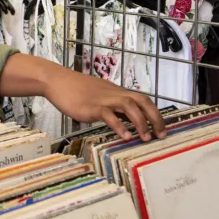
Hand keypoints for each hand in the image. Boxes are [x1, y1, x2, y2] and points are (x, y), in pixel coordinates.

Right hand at [44, 67, 166, 141]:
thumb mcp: (99, 96)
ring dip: (141, 122)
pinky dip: (119, 126)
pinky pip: (109, 115)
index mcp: (117, 92)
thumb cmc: (75, 89)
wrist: (56, 81)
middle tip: (161, 135)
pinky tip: (125, 136)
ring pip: (129, 106)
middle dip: (155, 118)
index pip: (143, 100)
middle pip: (142, 101)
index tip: (161, 129)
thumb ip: (112, 105)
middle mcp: (114, 94)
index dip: (155, 114)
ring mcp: (103, 100)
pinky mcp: (92, 107)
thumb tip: (124, 119)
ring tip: (145, 138)